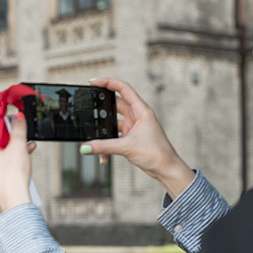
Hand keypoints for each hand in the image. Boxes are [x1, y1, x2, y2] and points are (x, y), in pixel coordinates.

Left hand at [0, 114, 36, 211]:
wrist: (15, 201)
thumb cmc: (12, 177)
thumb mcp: (18, 146)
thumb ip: (18, 128)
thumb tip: (18, 117)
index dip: (1, 121)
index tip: (12, 118)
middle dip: (10, 135)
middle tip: (21, 132)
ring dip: (14, 145)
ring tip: (28, 143)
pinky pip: (0, 160)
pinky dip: (12, 156)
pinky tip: (26, 153)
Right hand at [81, 77, 194, 199]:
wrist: (166, 169)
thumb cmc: (157, 154)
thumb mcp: (126, 147)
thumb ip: (103, 147)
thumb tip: (85, 147)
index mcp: (141, 110)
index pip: (123, 88)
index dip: (108, 82)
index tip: (93, 82)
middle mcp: (137, 116)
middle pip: (114, 106)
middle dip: (101, 111)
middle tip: (88, 111)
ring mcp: (133, 127)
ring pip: (112, 124)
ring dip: (104, 134)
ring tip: (96, 142)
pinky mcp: (130, 138)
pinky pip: (114, 138)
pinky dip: (107, 146)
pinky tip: (104, 157)